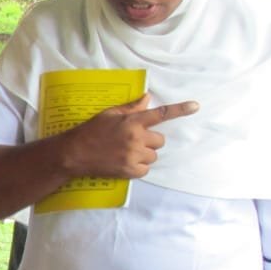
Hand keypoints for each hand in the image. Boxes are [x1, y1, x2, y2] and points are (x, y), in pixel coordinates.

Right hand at [56, 94, 198, 180]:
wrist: (74, 153)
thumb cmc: (91, 130)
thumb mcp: (109, 114)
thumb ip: (131, 108)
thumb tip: (147, 98)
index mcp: (132, 121)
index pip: (161, 114)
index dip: (180, 109)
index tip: (196, 106)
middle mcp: (136, 138)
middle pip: (160, 140)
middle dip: (150, 141)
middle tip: (134, 141)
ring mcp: (134, 156)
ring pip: (153, 156)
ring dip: (144, 154)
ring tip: (126, 152)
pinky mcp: (130, 171)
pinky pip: (145, 169)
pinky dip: (138, 167)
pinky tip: (125, 162)